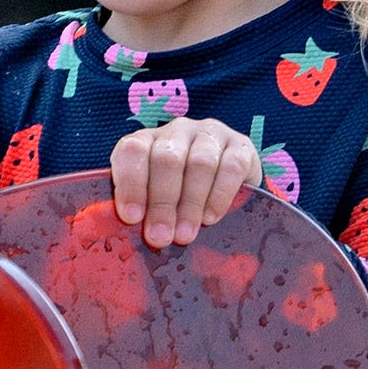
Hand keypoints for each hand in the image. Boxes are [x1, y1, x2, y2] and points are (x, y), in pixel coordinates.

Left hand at [109, 119, 257, 247]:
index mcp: (146, 140)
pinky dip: (220, 195)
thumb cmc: (177, 198)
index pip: (132, 150)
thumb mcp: (152, 200)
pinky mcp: (241, 146)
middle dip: (162, 202)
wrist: (226, 188)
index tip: (132, 218)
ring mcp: (210, 134)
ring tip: (185, 234)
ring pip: (200, 162)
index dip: (130, 183)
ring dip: (191, 203)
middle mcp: (177, 131)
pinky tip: (211, 217)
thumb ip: (139, 210)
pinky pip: (232, 166)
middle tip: (161, 237)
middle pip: (167, 159)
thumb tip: (127, 234)